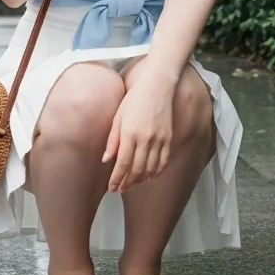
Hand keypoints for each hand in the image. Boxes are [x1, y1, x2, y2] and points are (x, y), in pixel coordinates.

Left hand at [102, 74, 174, 191]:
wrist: (158, 86)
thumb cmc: (135, 98)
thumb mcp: (118, 116)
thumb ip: (112, 140)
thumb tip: (106, 160)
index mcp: (130, 133)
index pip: (122, 163)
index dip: (116, 178)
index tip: (111, 188)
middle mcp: (145, 139)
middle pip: (136, 169)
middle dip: (127, 182)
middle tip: (120, 188)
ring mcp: (159, 139)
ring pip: (150, 168)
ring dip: (140, 179)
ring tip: (132, 183)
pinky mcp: (169, 138)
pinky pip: (163, 161)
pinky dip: (156, 172)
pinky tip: (149, 176)